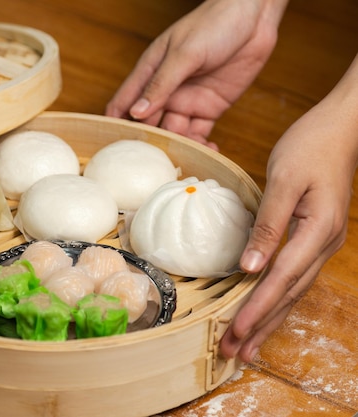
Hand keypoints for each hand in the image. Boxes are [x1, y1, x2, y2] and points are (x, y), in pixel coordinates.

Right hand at [106, 0, 287, 147]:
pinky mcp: (210, 108)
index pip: (124, 102)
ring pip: (175, 133)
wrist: (254, 17)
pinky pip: (200, 133)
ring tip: (180, 164)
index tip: (112, 146)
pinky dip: (201, 146)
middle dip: (148, 143)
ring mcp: (187, 101)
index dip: (116, 123)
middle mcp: (166, 91)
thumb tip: (137, 112)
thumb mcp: (184, 54)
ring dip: (176, 149)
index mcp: (151, 73)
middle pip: (149, 124)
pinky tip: (206, 155)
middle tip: (149, 166)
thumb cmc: (214, 23)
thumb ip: (161, 84)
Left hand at [220, 55, 357, 361]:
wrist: (341, 128)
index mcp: (316, 232)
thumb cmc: (311, 146)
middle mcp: (323, 244)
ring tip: (249, 345)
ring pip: (294, 291)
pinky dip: (279, 298)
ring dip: (270, 319)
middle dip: (261, 326)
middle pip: (289, 295)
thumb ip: (268, 226)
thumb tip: (249, 268)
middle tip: (236, 353)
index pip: (280, 280)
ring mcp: (322, 243)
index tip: (236, 334)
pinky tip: (266, 309)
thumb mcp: (284, 180)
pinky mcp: (314, 237)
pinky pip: (295, 276)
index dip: (257, 309)